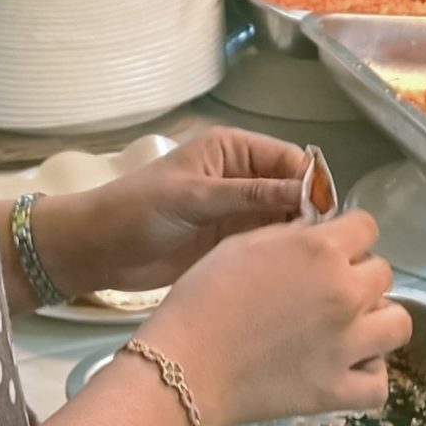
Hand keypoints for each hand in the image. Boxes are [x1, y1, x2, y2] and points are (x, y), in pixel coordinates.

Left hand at [37, 128, 306, 295]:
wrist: (99, 250)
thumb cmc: (140, 210)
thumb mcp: (196, 196)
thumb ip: (251, 195)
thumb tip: (308, 193)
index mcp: (234, 150)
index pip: (290, 159)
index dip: (311, 183)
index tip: (325, 217)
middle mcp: (243, 177)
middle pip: (293, 190)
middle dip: (309, 212)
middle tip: (324, 248)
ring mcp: (239, 211)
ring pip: (284, 219)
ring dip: (297, 237)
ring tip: (314, 265)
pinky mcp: (233, 242)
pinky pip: (267, 244)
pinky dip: (281, 255)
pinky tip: (295, 274)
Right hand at [139, 209, 409, 425]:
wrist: (186, 363)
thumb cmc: (204, 296)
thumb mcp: (244, 244)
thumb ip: (292, 235)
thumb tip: (320, 232)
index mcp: (322, 251)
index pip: (368, 227)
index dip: (350, 235)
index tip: (332, 248)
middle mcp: (346, 293)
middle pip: (383, 273)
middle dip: (360, 276)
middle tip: (328, 290)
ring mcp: (348, 345)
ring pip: (398, 324)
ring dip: (377, 321)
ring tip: (349, 329)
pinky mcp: (338, 390)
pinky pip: (379, 385)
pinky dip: (368, 377)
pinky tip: (348, 369)